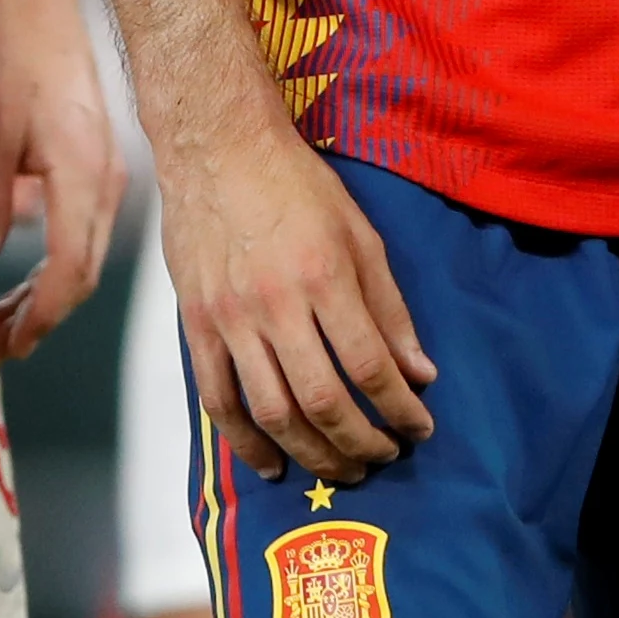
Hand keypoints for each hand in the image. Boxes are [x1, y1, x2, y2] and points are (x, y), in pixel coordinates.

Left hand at [0, 0, 125, 360]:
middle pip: (83, 273)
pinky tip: (23, 276)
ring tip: (2, 320)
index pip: (71, 271)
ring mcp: (106, 176)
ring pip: (84, 256)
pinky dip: (55, 264)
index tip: (8, 344)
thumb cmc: (11, 65)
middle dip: (42, 316)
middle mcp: (105, 184)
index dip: (41, 315)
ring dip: (46, 294)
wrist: (39, 10)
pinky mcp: (97, 166)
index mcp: (83, 178)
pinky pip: (83, 232)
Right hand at [163, 109, 438, 483]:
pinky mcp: (198, 326)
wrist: (217, 148)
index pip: (370, 365)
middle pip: (323, 400)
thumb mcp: (361, 233)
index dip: (400, 407)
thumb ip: (390, 308)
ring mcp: (232, 319)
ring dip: (311, 453)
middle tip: (384, 457)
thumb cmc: (295, 184)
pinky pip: (219, 400)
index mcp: (325, 276)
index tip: (420, 427)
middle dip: (361, 443)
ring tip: (341, 469)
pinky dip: (246, 442)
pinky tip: (273, 465)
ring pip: (272, 411)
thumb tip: (420, 372)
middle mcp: (277, 305)